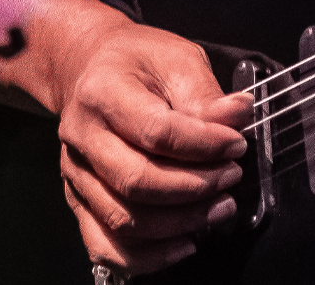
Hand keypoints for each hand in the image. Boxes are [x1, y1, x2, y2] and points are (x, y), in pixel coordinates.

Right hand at [50, 20, 253, 276]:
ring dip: (179, 223)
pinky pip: (105, 244)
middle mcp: (82, 137)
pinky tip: (184, 243)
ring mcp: (77, 174)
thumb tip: (237, 118)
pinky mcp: (79, 200)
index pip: (156, 132)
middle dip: (195, 188)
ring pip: (123, 219)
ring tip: (219, 208)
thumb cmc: (134, 62)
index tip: (236, 144)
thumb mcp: (176, 58)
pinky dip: (146, 256)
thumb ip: (205, 94)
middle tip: (231, 177)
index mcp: (102, 93)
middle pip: (136, 181)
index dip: (203, 145)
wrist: (88, 67)